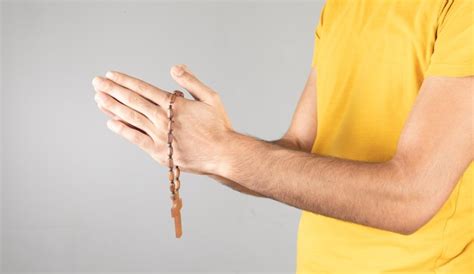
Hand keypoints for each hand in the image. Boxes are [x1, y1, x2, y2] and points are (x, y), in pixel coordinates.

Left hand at [92, 64, 233, 174]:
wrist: (222, 154)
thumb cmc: (218, 126)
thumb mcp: (210, 98)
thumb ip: (191, 81)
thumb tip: (174, 67)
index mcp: (174, 104)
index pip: (143, 88)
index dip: (125, 81)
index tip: (111, 75)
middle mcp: (163, 118)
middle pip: (132, 101)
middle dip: (112, 90)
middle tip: (97, 82)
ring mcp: (159, 136)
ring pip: (131, 118)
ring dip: (113, 107)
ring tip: (98, 98)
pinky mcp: (158, 152)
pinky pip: (136, 139)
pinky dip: (122, 130)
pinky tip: (111, 122)